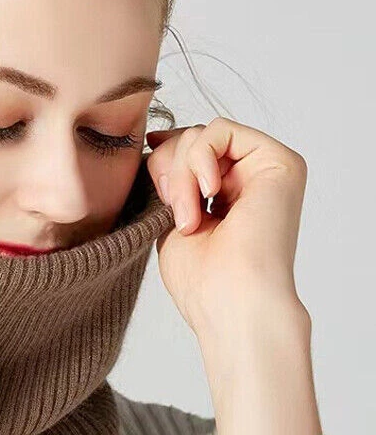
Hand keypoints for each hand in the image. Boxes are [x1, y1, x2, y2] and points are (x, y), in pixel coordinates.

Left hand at [145, 116, 308, 341]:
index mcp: (225, 194)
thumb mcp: (171, 214)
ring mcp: (266, 169)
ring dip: (181, 174)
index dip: (161, 159)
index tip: (154, 191)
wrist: (232, 303)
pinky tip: (207, 195)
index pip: (184, 151)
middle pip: (190, 138)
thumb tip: (158, 138)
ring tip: (188, 217)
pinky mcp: (280, 161)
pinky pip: (220, 130)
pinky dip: (199, 159)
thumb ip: (171, 175)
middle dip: (168, 170)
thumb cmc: (201, 278)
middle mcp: (249, 179)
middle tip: (171, 213)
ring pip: (201, 134)